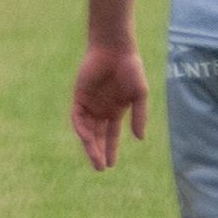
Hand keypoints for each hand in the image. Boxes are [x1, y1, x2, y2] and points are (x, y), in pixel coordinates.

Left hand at [70, 41, 148, 169]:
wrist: (115, 49)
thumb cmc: (130, 69)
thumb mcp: (139, 95)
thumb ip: (139, 115)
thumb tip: (140, 138)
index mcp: (115, 111)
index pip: (111, 135)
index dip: (110, 150)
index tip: (111, 165)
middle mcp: (101, 110)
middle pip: (97, 136)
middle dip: (97, 152)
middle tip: (100, 168)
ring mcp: (89, 103)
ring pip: (86, 129)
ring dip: (89, 144)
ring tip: (94, 158)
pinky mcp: (79, 95)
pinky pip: (77, 116)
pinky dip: (81, 127)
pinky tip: (86, 137)